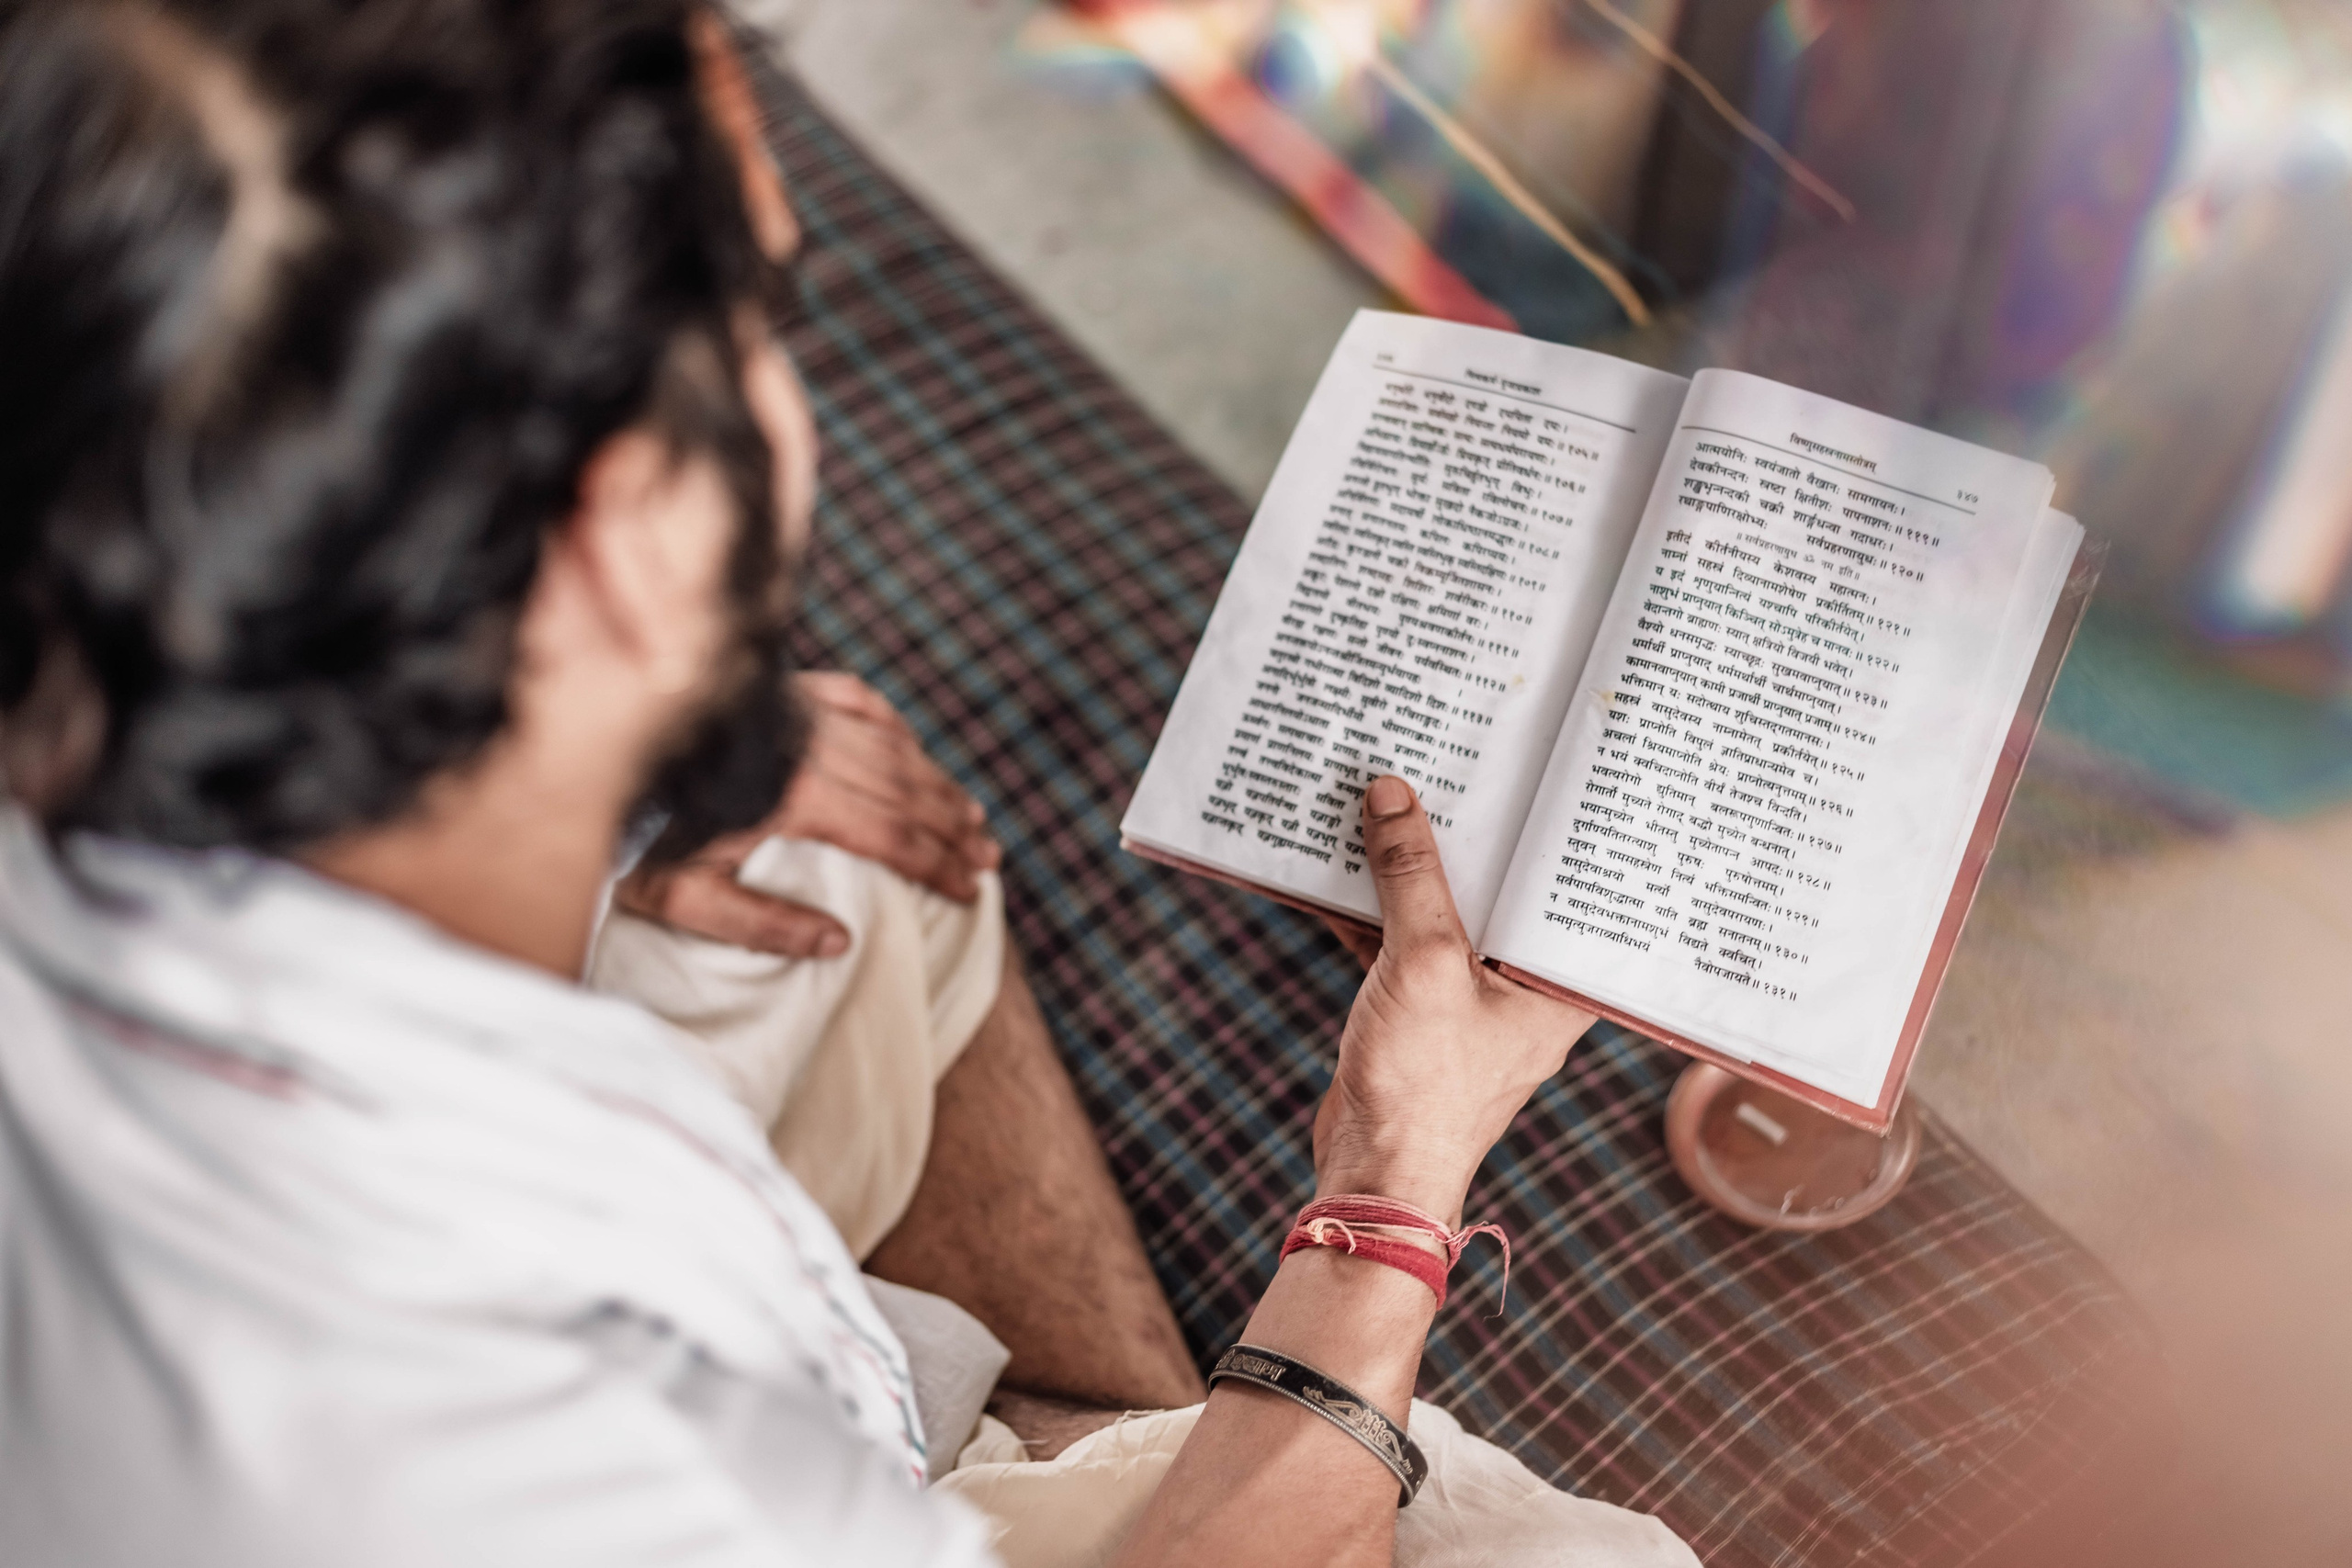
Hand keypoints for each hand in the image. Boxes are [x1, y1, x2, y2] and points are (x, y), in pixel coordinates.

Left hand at [613, 672, 998, 956]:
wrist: (588, 738)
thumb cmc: (628, 829)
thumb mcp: (681, 896)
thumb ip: (761, 924)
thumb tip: (838, 944)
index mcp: (795, 800)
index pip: (891, 838)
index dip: (937, 866)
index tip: (970, 888)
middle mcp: (809, 748)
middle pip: (904, 792)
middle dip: (951, 829)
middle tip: (987, 858)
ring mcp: (797, 713)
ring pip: (889, 746)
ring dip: (934, 782)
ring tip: (970, 814)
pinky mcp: (780, 690)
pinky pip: (856, 700)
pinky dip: (891, 725)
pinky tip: (910, 745)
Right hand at [1312, 777, 1594, 1223]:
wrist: (1373, 1175)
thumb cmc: (1425, 1084)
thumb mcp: (1421, 962)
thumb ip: (1409, 874)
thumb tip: (1391, 793)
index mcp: (1560, 980)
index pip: (1568, 883)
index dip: (1553, 824)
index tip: (1541, 760)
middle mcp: (1525, 985)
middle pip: (1500, 889)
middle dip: (1468, 831)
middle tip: (1455, 755)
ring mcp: (1469, 998)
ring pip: (1445, 911)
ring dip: (1411, 864)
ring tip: (1388, 789)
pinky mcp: (1419, 1011)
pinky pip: (1400, 940)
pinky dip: (1373, 905)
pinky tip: (1339, 856)